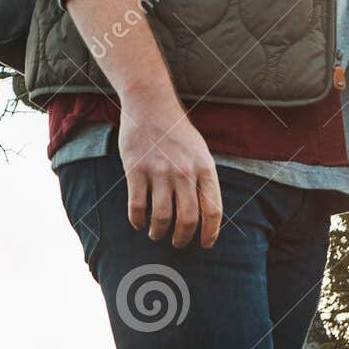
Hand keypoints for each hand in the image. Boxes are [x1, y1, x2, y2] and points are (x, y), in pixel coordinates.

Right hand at [115, 91, 222, 249]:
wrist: (150, 103)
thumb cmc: (177, 130)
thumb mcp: (200, 150)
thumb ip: (203, 178)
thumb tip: (205, 214)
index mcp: (204, 167)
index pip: (212, 210)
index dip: (210, 233)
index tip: (205, 244)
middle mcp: (184, 171)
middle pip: (188, 219)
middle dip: (182, 238)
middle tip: (177, 243)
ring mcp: (159, 171)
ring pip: (162, 218)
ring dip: (159, 233)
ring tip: (157, 234)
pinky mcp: (136, 170)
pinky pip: (137, 206)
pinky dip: (138, 221)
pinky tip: (139, 222)